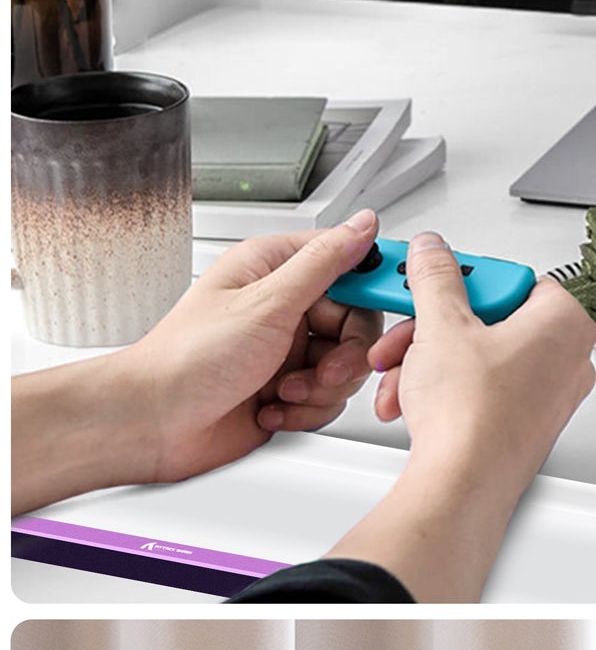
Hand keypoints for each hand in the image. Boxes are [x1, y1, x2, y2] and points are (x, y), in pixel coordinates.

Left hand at [119, 209, 384, 481]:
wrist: (157, 423)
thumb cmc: (189, 359)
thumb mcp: (267, 303)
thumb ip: (323, 264)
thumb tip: (362, 227)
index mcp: (275, 270)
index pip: (350, 268)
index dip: (371, 292)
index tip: (383, 313)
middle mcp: (284, 307)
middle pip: (358, 326)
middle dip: (344, 358)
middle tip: (322, 370)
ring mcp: (287, 350)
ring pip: (347, 368)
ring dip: (320, 389)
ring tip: (283, 390)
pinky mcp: (288, 388)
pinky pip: (329, 399)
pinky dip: (306, 410)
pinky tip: (273, 407)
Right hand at [368, 232, 595, 498]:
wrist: (464, 484)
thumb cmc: (473, 416)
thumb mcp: (441, 324)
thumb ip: (436, 277)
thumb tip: (434, 252)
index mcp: (565, 324)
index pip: (512, 278)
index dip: (463, 282)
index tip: (433, 285)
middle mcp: (568, 360)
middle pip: (489, 320)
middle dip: (434, 328)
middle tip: (407, 334)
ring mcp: (548, 396)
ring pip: (478, 356)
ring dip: (429, 360)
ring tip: (401, 374)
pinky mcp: (525, 425)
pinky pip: (481, 389)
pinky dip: (444, 389)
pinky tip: (411, 399)